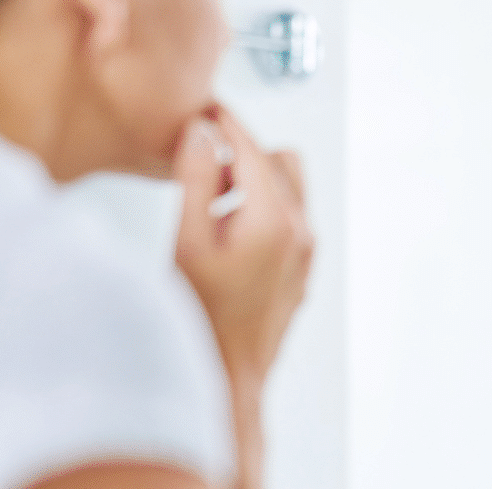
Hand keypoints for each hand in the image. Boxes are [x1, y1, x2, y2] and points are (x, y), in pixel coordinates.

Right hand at [172, 104, 313, 383]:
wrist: (226, 379)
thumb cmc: (201, 323)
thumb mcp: (187, 241)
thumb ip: (198, 179)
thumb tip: (204, 135)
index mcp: (276, 220)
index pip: (253, 148)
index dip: (226, 123)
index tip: (205, 112)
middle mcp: (300, 234)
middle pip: (281, 162)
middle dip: (244, 152)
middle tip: (203, 163)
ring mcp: (304, 255)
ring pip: (289, 191)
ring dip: (254, 182)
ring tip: (211, 204)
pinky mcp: (300, 272)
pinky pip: (289, 221)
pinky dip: (262, 210)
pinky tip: (226, 233)